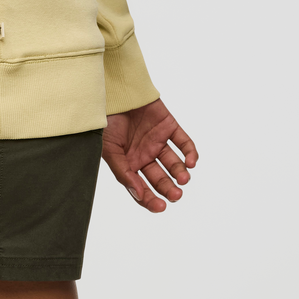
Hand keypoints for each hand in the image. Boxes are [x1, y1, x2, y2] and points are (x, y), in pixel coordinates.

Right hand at [101, 98, 197, 212]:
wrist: (114, 92)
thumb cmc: (106, 120)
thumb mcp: (110, 150)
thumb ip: (124, 173)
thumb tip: (139, 195)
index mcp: (129, 162)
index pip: (143, 188)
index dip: (151, 199)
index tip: (160, 206)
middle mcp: (145, 154)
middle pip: (161, 179)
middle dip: (169, 189)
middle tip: (175, 195)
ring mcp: (158, 141)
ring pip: (174, 163)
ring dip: (181, 173)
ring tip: (183, 178)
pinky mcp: (169, 127)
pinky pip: (184, 143)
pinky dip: (190, 153)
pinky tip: (191, 162)